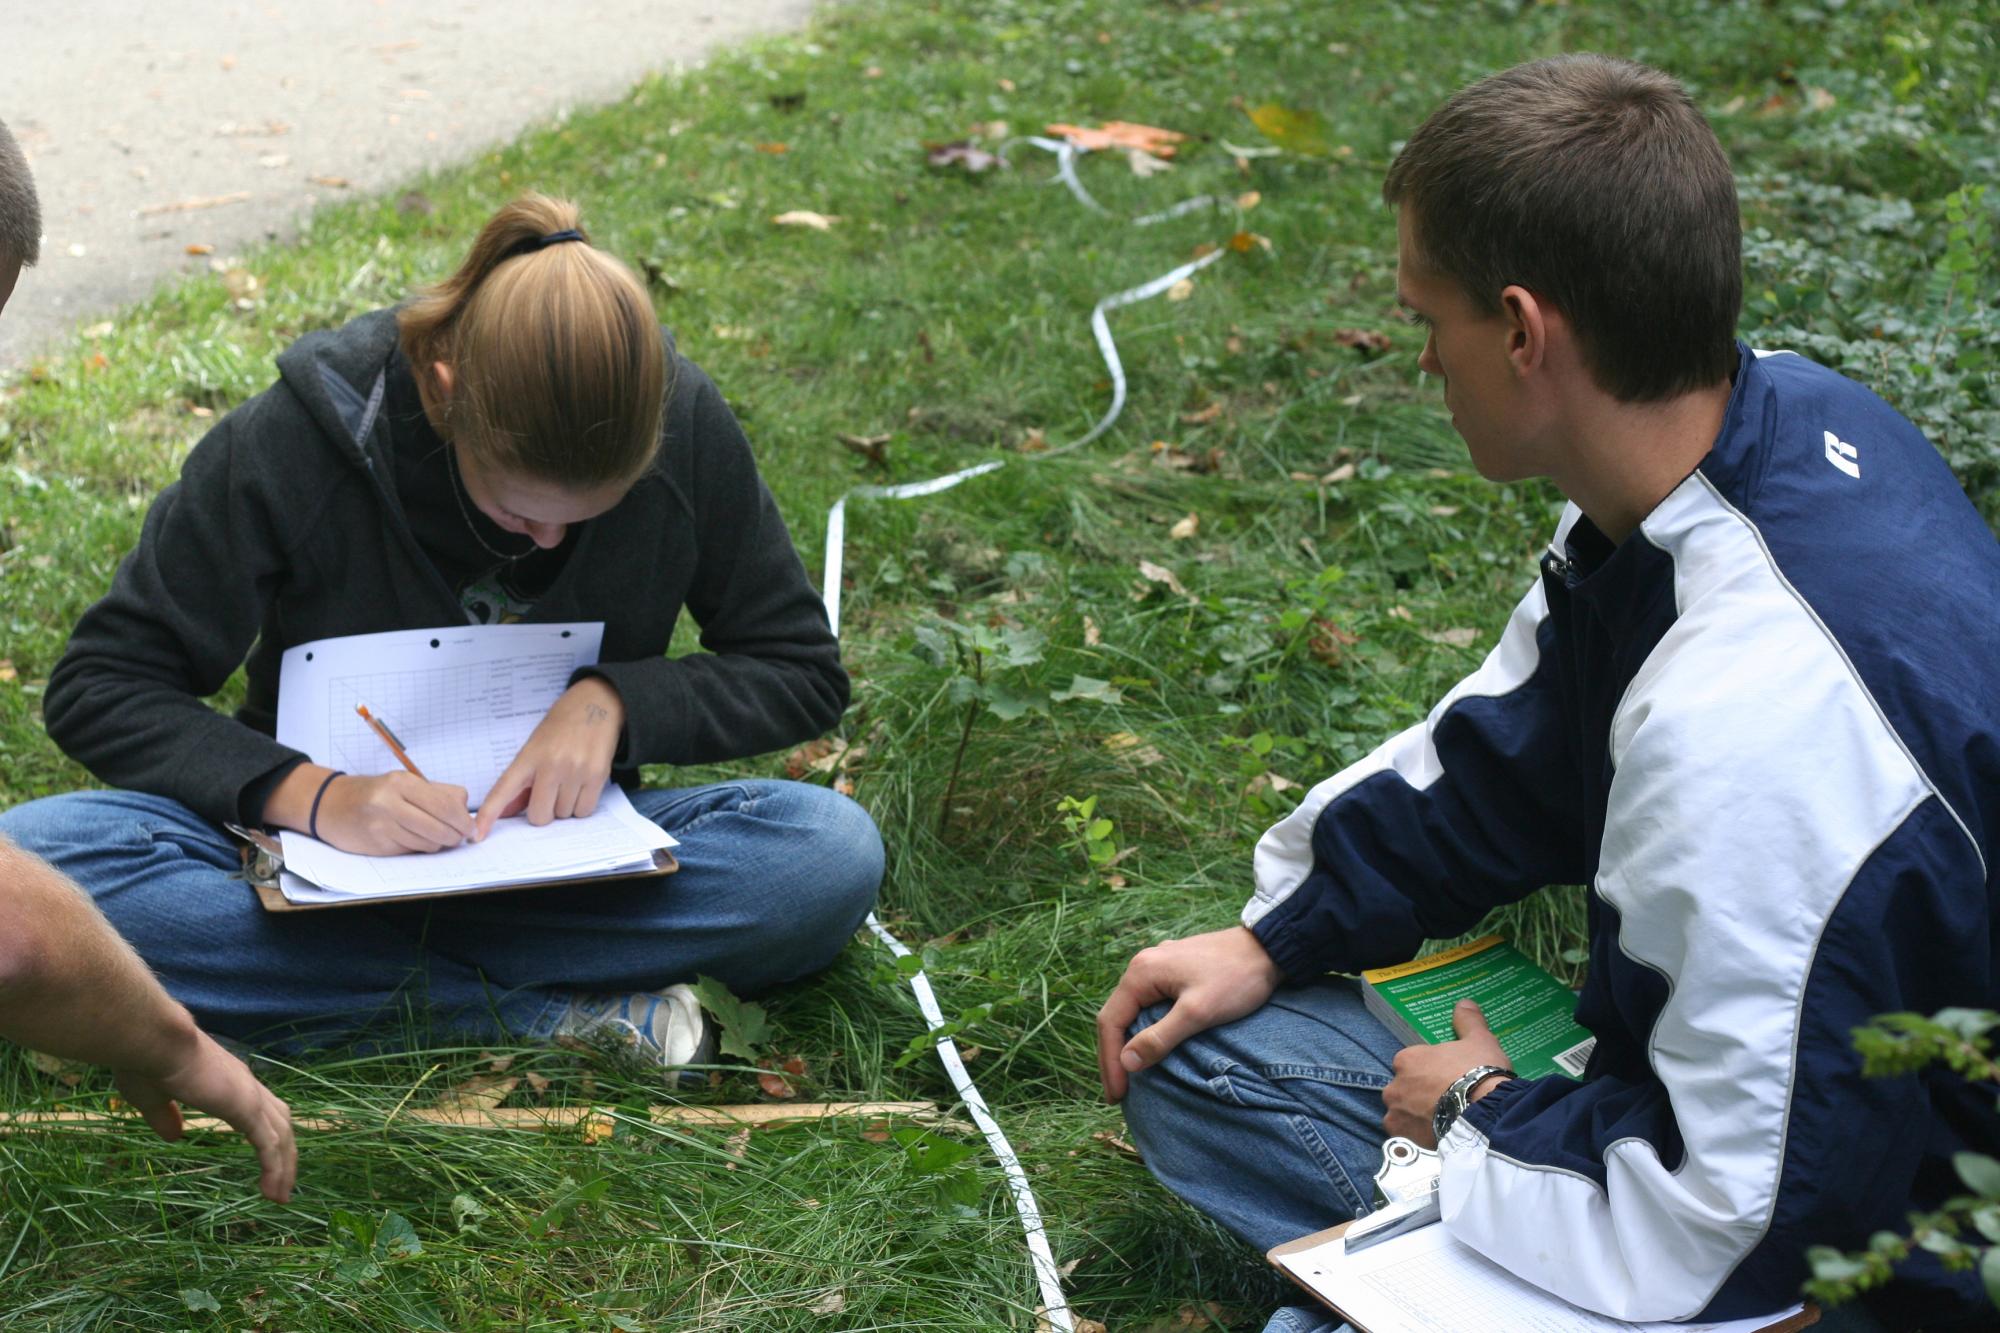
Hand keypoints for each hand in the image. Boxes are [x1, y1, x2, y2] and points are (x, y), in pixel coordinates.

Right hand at [113, 1028, 296, 1201]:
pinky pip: (268, 1145)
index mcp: (228, 1081)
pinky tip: (273, 1191)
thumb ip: (165, 1117)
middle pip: (280, 1123)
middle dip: (286, 1153)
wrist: (153, 1040)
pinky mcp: (246, 1108)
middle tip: (283, 1184)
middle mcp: (246, 1086)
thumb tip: (175, 1137)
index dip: (268, 1133)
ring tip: (281, 1197)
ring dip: (284, 1168)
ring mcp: (249, 1096)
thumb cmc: (147, 1062)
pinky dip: (275, 1168)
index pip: (261, 1109)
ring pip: (280, 1137)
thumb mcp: (152, 1097)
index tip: (267, 1159)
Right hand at [317, 771, 472, 854]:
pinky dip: (419, 848)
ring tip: (433, 836)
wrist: (331, 805)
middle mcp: (390, 802)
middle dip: (455, 836)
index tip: (471, 829)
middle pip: (440, 828)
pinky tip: (412, 839)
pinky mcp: (377, 845)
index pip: (447, 806)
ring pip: (428, 844)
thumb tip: (468, 815)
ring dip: (437, 844)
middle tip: (458, 837)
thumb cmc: (376, 793)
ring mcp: (381, 826)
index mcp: (402, 782)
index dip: (464, 821)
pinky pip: (411, 851)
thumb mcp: (406, 783)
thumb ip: (439, 793)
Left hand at [475, 676, 624, 839]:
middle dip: (543, 810)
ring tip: (569, 782)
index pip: (503, 790)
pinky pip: (584, 810)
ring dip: (564, 806)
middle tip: (550, 792)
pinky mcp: (598, 775)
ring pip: (563, 814)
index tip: (477, 834)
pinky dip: (581, 805)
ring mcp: (576, 771)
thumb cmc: (561, 726)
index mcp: (529, 756)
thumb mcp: (534, 748)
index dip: (488, 815)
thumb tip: (509, 813)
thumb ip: (522, 783)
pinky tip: (581, 786)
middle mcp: (551, 764)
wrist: (596, 703)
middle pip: (540, 815)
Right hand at [1096, 926, 1282, 1103]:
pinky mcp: (1174, 970)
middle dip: (1113, 1056)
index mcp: (1141, 973)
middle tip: (1117, 1093)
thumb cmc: (1236, 979)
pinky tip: (1149, 1044)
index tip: (1118, 1095)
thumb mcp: (1198, 1013)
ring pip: (1131, 1010)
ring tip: (1128, 1075)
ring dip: (1126, 1043)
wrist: (1268, 948)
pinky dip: (1142, 1028)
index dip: (1111, 1062)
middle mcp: (1142, 965)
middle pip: (1116, 1016)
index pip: (1111, 1023)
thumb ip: (1160, 1037)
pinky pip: (1147, 1003)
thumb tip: (1127, 1062)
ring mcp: (1158, 965)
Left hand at [1381, 999, 1511, 1146]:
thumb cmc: (1480, 1074)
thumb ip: (1468, 1021)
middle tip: (1447, 1101)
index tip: (1447, 1079)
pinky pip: (1406, 1135)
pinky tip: (1437, 1135)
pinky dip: (1417, 1135)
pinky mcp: (1402, 1137)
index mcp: (1407, 1059)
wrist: (1486, 1115)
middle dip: (1420, 1094)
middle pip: (1405, 1089)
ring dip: (1417, 1115)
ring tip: (1444, 1120)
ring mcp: (1396, 1113)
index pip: (1411, 1064)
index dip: (1430, 1072)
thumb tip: (1464, 1003)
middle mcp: (1394, 1085)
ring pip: (1403, 1112)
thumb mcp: (1480, 1040)